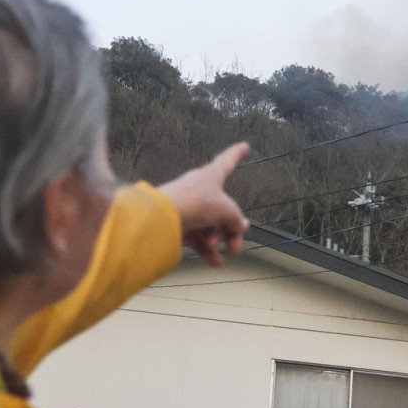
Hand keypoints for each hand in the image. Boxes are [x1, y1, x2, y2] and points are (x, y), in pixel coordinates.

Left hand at [159, 143, 249, 266]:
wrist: (163, 217)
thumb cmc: (196, 203)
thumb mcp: (225, 209)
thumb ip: (236, 218)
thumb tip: (240, 226)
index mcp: (211, 175)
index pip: (227, 160)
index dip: (237, 153)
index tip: (245, 146)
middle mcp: (200, 189)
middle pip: (222, 208)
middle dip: (231, 229)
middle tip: (236, 247)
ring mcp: (189, 206)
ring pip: (209, 225)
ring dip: (217, 241)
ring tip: (223, 255)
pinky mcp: (178, 224)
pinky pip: (196, 236)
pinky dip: (205, 249)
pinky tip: (213, 262)